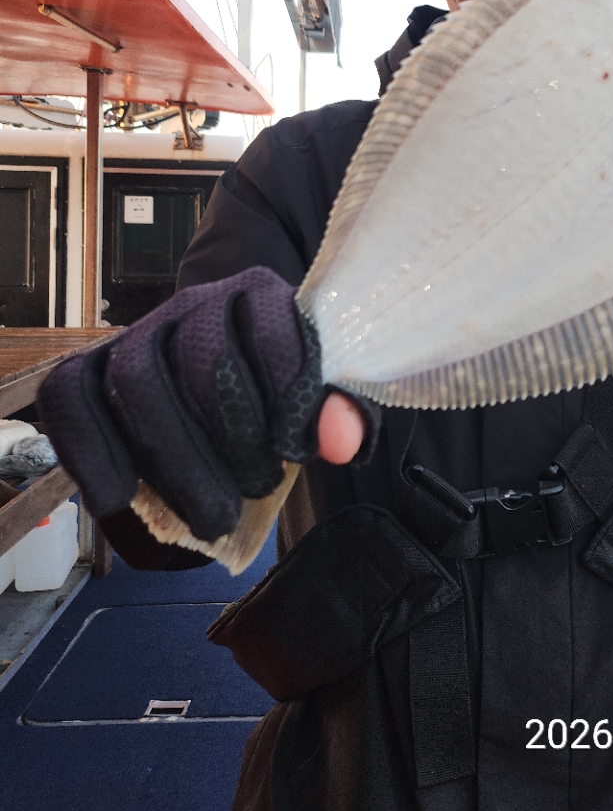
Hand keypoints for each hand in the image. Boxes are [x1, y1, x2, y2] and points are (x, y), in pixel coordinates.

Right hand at [38, 267, 379, 542]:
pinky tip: (118, 497)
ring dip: (175, 458)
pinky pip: (71, 393)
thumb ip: (344, 414)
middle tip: (257, 491)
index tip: (296, 452)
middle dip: (234, 439)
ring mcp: (140, 331)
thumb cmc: (282, 394)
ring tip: (212, 515)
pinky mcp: (94, 365)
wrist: (232, 376)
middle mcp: (197, 302)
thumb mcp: (325, 399)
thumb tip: (340, 442)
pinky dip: (90, 447)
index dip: (288, 395)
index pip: (274, 332)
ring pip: (138, 378)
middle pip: (204, 360)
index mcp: (262, 294)